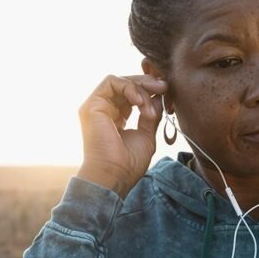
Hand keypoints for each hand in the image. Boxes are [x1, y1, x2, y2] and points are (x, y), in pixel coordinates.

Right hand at [76, 74, 167, 198]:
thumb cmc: (128, 164)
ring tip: (150, 106)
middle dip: (147, 83)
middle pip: (125, 85)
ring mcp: (96, 107)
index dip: (148, 90)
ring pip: (119, 81)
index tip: (166, 92)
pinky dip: (129, 87)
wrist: (113, 176)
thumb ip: (151, 115)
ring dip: (140, 88)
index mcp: (114, 118)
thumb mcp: (146, 135)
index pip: (131, 95)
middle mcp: (103, 110)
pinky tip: (140, 102)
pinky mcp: (92, 105)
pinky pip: (111, 82)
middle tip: (164, 87)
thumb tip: (160, 97)